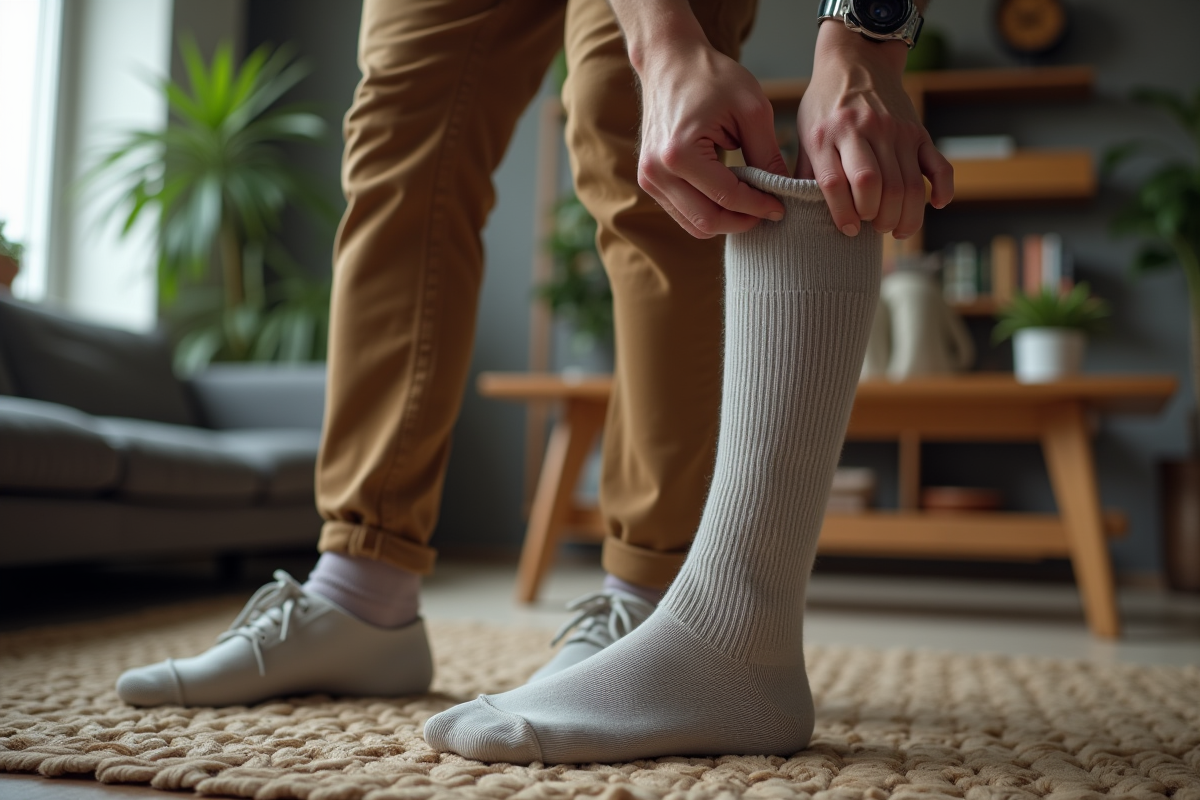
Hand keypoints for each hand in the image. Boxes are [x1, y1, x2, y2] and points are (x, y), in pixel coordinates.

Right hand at [634, 36, 790, 237]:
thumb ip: (767, 154)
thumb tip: (783, 190)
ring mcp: (648, 178)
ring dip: (725, 220)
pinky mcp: (648, 180)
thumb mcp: (751, 110)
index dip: (759, 207)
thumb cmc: (711, 77)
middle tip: (767, 209)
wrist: (669, 61)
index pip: (727, 197)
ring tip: (749, 203)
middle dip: (742, 221)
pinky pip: (682, 214)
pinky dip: (708, 213)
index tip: (782, 207)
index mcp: (680, 153)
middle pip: (707, 221)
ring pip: (694, 225)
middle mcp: (657, 171)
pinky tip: (728, 196)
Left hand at [796, 22, 952, 238]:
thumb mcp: (806, 134)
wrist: (855, 60)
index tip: (848, 230)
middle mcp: (863, 130)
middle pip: (875, 185)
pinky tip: (935, 204)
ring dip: (905, 216)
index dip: (842, 213)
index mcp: (827, 134)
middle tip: (873, 228)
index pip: (835, 183)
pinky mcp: (917, 131)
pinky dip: (942, 187)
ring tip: (895, 230)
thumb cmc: (824, 106)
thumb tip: (795, 215)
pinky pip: (937, 164)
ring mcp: (894, 130)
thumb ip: (805, 173)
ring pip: (906, 184)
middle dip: (876, 218)